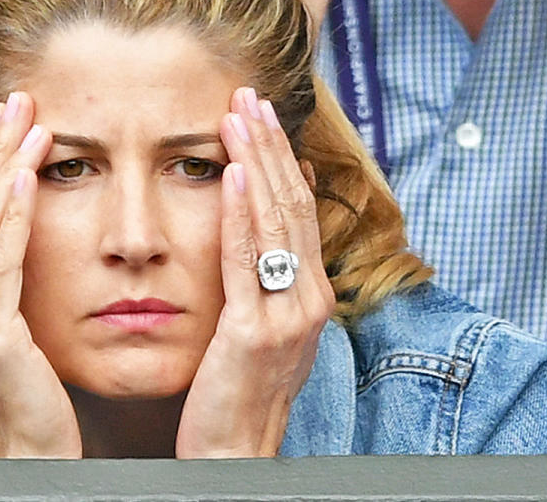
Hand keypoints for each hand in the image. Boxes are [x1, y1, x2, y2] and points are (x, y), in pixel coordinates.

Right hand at [0, 92, 81, 457]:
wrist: (29, 453)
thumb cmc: (29, 389)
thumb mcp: (8, 320)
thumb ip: (0, 270)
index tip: (7, 116)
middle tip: (16, 98)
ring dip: (4, 167)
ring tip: (27, 120)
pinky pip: (2, 263)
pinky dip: (13, 215)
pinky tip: (27, 176)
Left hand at [175, 87, 335, 457]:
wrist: (235, 450)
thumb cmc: (241, 389)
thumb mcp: (265, 325)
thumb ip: (269, 276)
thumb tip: (269, 217)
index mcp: (311, 295)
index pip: (299, 213)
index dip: (282, 160)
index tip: (261, 116)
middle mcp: (308, 300)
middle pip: (292, 206)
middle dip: (270, 147)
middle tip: (248, 96)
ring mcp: (288, 316)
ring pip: (275, 224)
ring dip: (258, 163)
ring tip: (240, 115)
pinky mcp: (255, 332)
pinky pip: (248, 262)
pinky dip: (243, 215)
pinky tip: (235, 175)